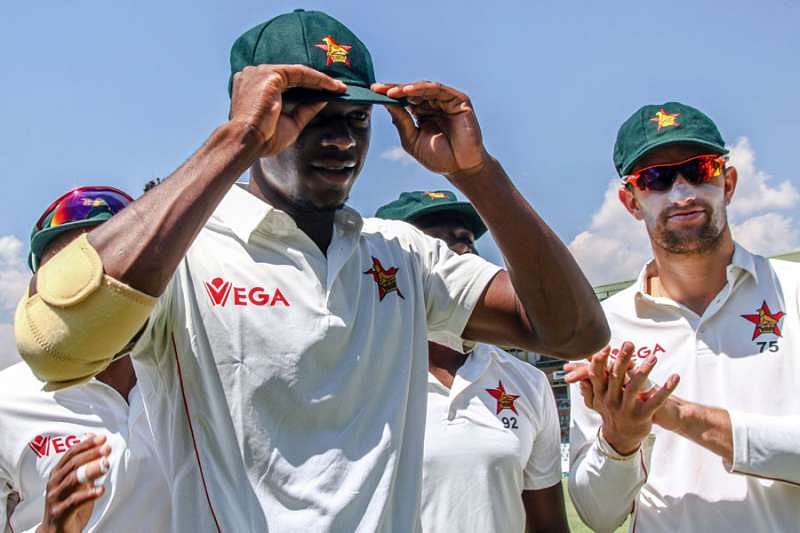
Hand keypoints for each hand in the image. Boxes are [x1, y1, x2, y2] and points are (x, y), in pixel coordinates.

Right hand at [37, 434, 111, 532]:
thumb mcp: (78, 483)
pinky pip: (74, 501)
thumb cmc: (69, 503)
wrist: (56, 531)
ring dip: (91, 470)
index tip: (102, 438)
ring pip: (73, 480)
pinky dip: (89, 495)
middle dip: (91, 454)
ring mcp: (55, 498)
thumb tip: (100, 448)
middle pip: (73, 464)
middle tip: (107, 449)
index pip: (71, 454)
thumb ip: (86, 468)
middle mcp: (54, 483)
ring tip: (106, 465)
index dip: (87, 445)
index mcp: (58, 473)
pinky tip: (102, 490)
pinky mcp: (59, 512)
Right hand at [229, 64, 346, 155]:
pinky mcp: (269, 75)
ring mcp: (260, 72)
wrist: (247, 142)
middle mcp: (255, 75)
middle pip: (293, 75)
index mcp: (255, 87)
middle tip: (339, 88)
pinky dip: (318, 79)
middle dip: (317, 82)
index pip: (287, 82)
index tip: (329, 93)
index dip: (309, 87)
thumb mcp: (291, 123)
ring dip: (321, 80)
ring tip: (340, 88)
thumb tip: (323, 99)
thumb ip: (305, 110)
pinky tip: (332, 86)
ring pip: (298, 72)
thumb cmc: (263, 138)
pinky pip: (300, 73)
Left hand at [372, 81, 489, 178]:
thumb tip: (386, 103)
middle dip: (394, 89)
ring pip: (423, 88)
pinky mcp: (459, 100)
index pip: (404, 101)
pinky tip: (407, 92)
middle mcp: (434, 105)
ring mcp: (446, 101)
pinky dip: (422, 89)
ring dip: (406, 89)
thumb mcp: (412, 140)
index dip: (389, 96)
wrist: (461, 169)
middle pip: (411, 92)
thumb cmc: (438, 158)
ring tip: (391, 92)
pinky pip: (438, 90)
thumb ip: (401, 122)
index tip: (372, 92)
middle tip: (377, 88)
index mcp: (422, 114)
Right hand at [575, 343, 679, 455]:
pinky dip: (666, 389)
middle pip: (616, 377)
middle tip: (629, 344)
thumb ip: (590, 386)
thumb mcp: (597, 400)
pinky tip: (675, 377)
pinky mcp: (642, 416)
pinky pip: (655, 401)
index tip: (607, 346)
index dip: (601, 361)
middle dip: (622, 359)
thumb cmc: (611, 413)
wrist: (621, 438)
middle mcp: (611, 400)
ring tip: (652, 357)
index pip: (597, 374)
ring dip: (644, 371)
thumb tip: (581, 373)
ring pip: (633, 387)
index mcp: (600, 394)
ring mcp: (626, 409)